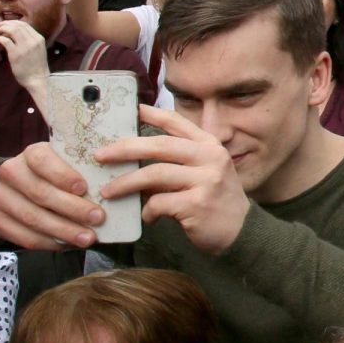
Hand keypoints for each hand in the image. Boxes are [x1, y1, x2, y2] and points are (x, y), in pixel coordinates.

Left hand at [0, 19, 49, 99]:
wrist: (37, 79)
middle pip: (17, 25)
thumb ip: (30, 40)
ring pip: (12, 30)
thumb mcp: (38, 49)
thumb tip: (17, 33)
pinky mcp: (16, 54)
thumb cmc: (37, 66)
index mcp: (39, 38)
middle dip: (6, 23)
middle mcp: (32, 40)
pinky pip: (5, 41)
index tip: (6, 24)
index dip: (13, 22)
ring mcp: (24, 47)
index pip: (25, 24)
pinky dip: (0, 38)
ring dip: (2, 29)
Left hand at [93, 105, 249, 254]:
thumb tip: (138, 157)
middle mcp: (210, 158)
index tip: (134, 110)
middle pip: (160, 145)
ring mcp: (206, 180)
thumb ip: (181, 161)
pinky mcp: (197, 204)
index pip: (179, 123)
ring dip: (126, 183)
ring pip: (154, 174)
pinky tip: (148, 217)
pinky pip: (159, 202)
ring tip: (108, 191)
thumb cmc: (217, 201)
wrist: (242, 232)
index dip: (155, 113)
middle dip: (125, 149)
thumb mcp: (207, 172)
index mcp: (210, 146)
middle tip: (101, 156)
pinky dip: (148, 211)